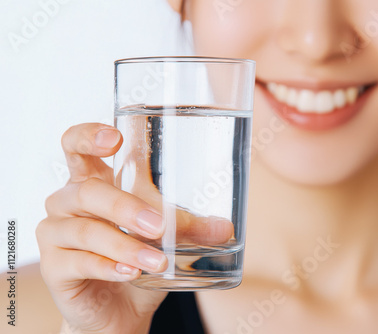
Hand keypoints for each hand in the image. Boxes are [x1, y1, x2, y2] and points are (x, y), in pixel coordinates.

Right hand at [36, 123, 232, 333]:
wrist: (121, 308)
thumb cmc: (139, 258)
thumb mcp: (165, 238)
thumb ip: (191, 228)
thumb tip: (224, 228)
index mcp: (92, 181)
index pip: (75, 146)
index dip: (88, 136)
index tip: (115, 139)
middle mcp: (68, 202)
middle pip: (87, 191)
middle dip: (125, 207)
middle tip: (159, 225)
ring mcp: (55, 235)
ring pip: (86, 231)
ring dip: (125, 245)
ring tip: (157, 261)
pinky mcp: (54, 268)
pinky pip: (80, 263)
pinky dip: (110, 267)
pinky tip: (131, 272)